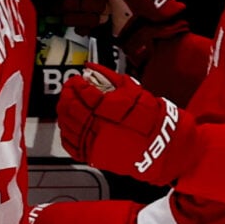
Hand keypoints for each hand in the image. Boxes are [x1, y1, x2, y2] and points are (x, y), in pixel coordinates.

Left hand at [57, 68, 197, 182]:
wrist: (161, 146)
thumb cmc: (151, 120)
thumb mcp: (134, 91)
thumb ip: (109, 77)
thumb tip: (92, 68)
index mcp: (110, 110)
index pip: (83, 93)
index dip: (76, 84)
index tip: (75, 80)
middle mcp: (99, 127)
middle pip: (71, 108)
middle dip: (67, 95)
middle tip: (69, 89)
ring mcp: (94, 143)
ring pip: (67, 125)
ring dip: (63, 111)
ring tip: (68, 103)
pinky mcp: (92, 156)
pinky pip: (69, 143)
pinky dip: (66, 131)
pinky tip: (70, 122)